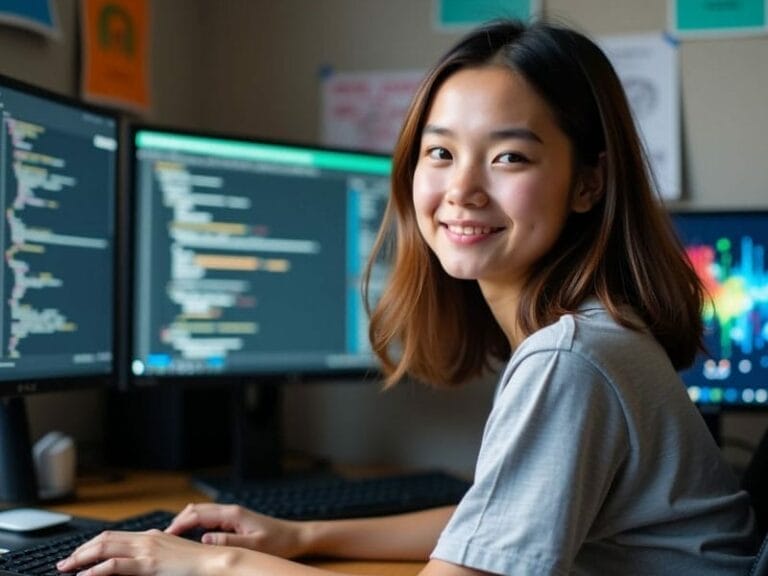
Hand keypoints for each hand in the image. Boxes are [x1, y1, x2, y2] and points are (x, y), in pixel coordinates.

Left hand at [56, 529, 223, 575]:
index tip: (79, 555)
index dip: (92, 544)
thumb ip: (155, 555)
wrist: (215, 562)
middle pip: (104, 539)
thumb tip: (141, 564)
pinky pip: (115, 566)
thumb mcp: (173, 555)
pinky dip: (96, 571)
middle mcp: (146, 538)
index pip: (114, 536)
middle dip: (81, 550)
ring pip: (104, 548)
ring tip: (67, 568)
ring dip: (81, 558)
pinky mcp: (149, 564)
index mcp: (152, 536)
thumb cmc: (199, 563)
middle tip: (65, 562)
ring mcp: (147, 550)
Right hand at [165, 503, 308, 557]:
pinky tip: (190, 535)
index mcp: (233, 514)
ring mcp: (233, 514)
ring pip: (202, 513)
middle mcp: (231, 510)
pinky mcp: (235, 520)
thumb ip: (228, 542)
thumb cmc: (278, 542)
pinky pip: (210, 518)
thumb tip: (204, 538)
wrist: (296, 537)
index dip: (179, 524)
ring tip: (171, 536)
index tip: (165, 535)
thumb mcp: (253, 546)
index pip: (198, 515)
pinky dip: (196, 523)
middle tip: (162, 537)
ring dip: (186, 521)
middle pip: (197, 510)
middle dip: (178, 521)